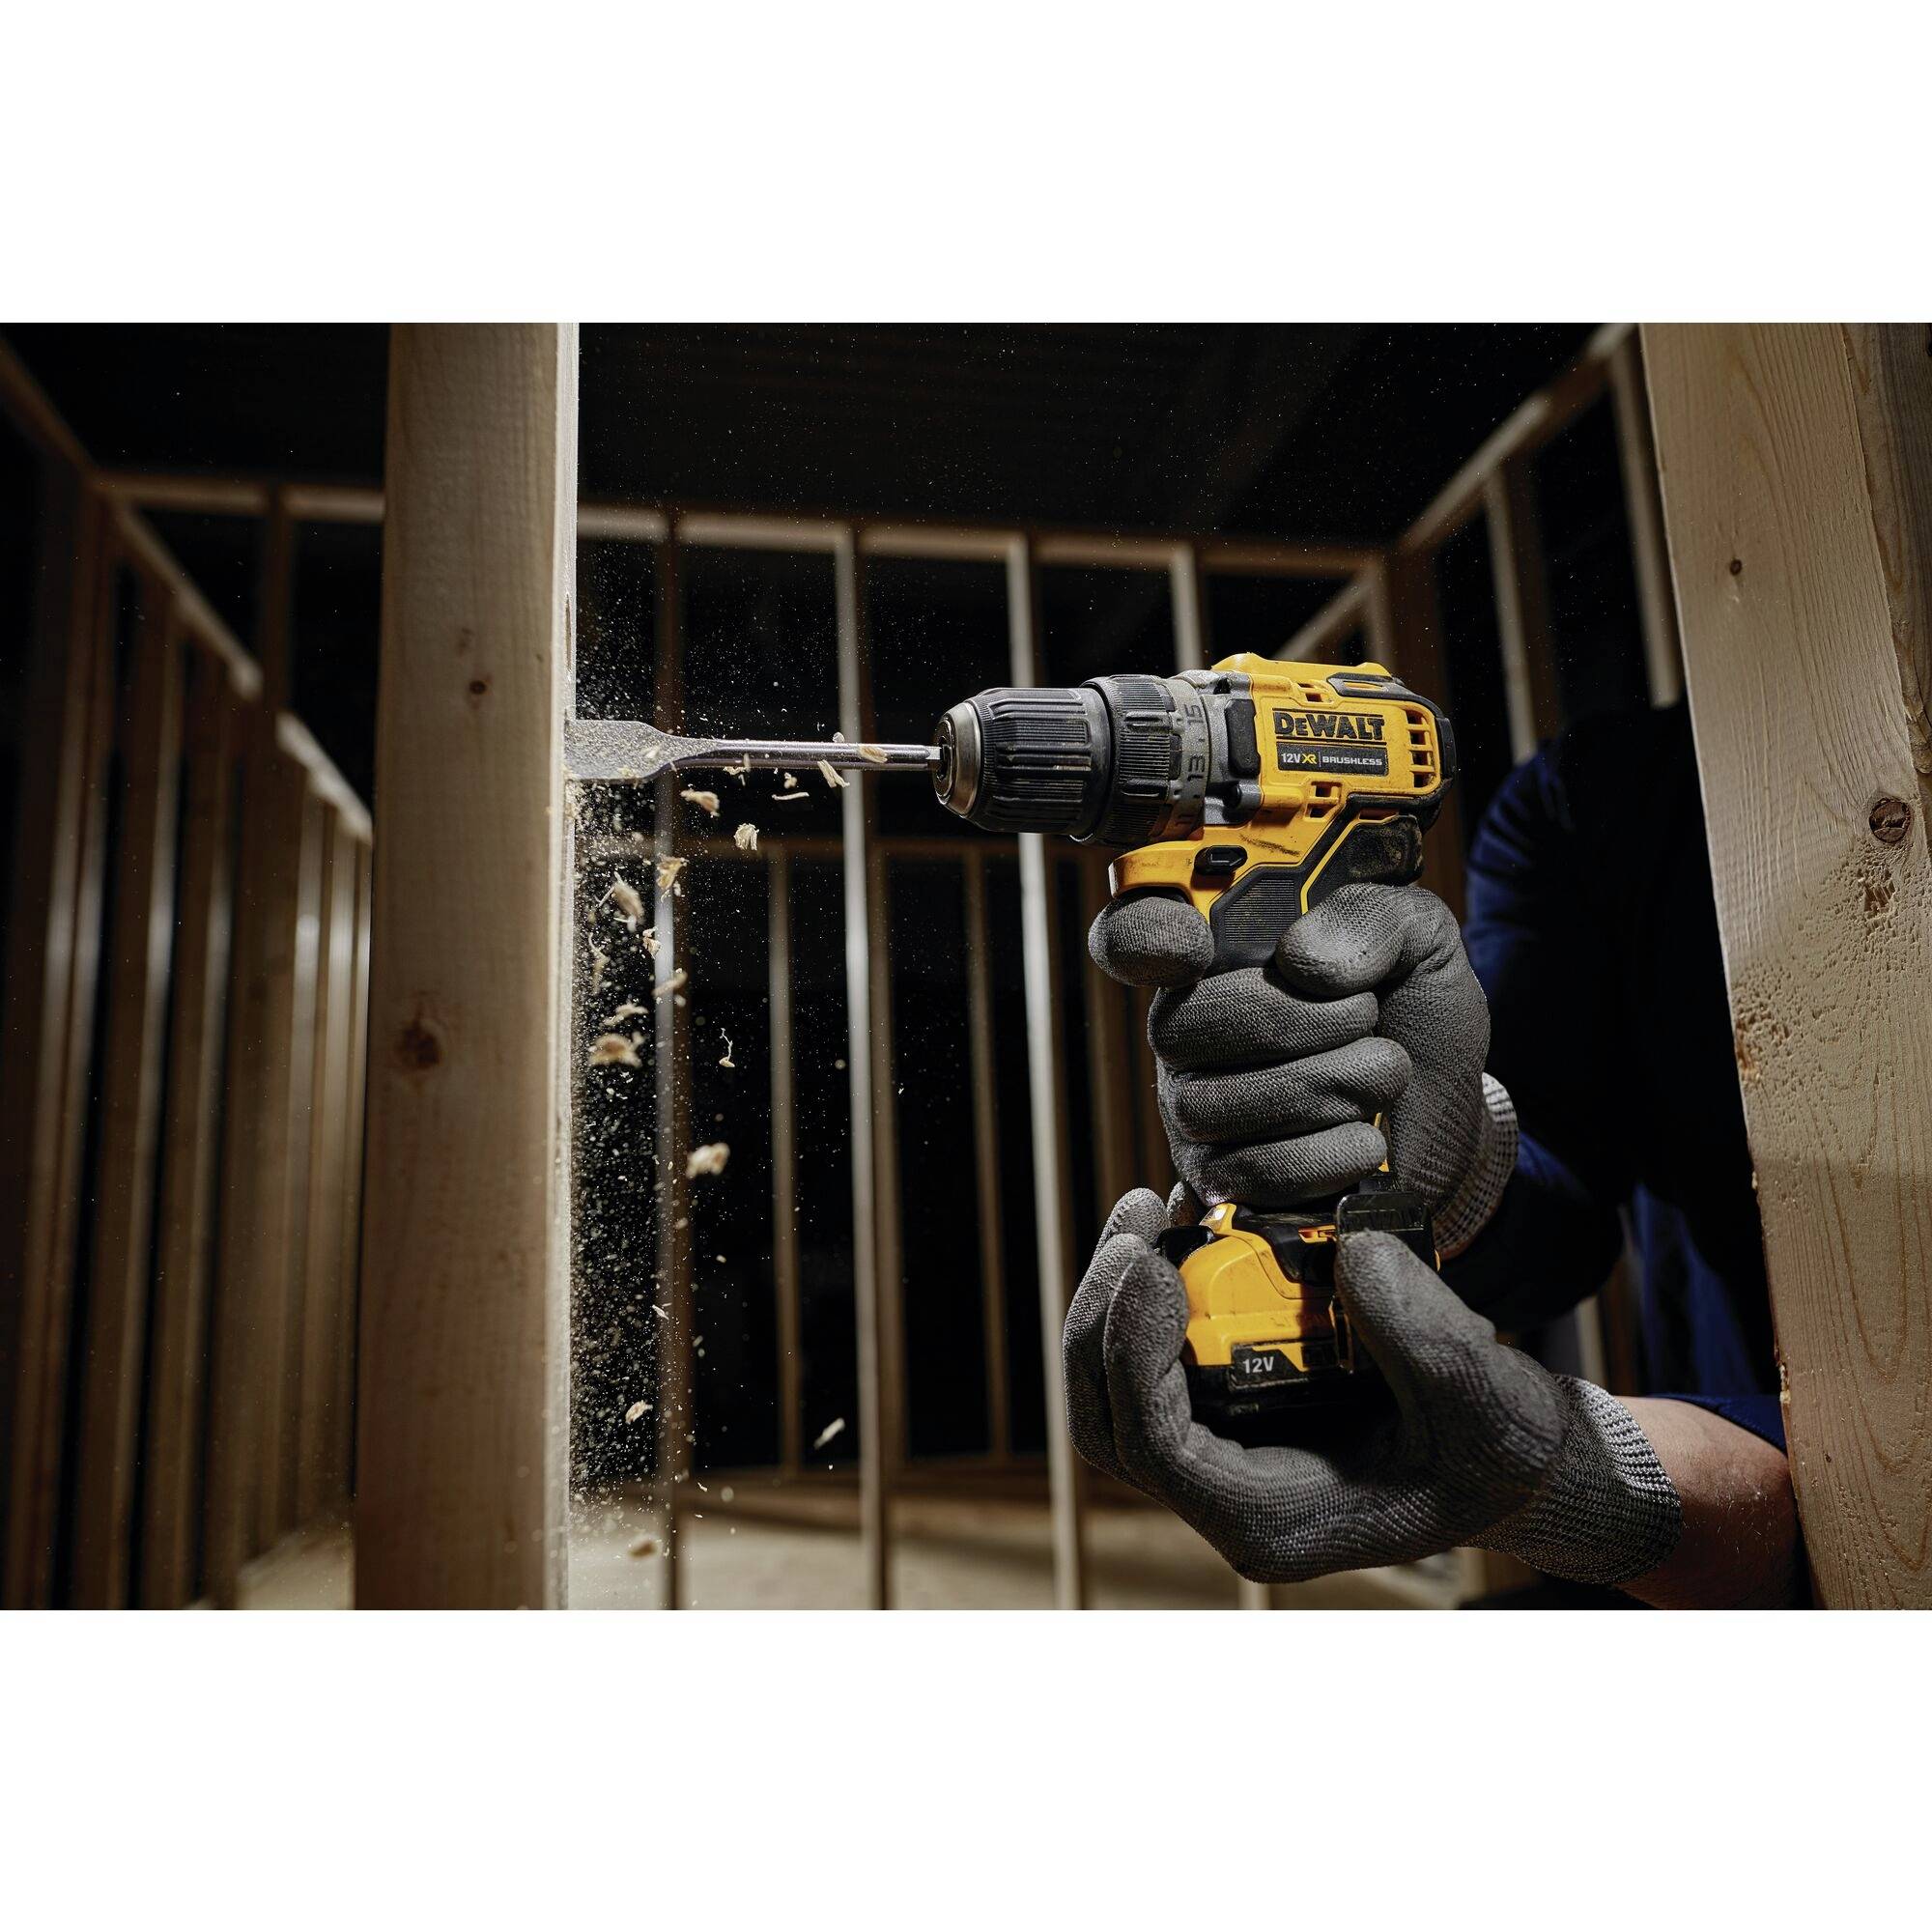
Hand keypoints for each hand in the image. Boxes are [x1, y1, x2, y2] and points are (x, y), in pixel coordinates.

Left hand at [1063, 1190, 1680, 1586]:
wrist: (1511, 1456)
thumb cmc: (1499, 1451)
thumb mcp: (1487, 1403)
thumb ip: (1428, 1339)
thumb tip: (1354, 1252)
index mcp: (1269, 1520)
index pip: (1155, 1449)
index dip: (1134, 1356)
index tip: (1152, 1267)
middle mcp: (1225, 1495)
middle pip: (1108, 1419)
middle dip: (1102, 1316)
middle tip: (1133, 1223)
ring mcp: (1216, 1452)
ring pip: (1116, 1386)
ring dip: (1115, 1295)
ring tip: (1146, 1209)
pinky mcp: (1223, 1405)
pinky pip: (1155, 1353)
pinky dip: (1151, 1290)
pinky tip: (1179, 1221)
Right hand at [1089, 883, 1514, 1253]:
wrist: (1448, 1117)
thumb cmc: (1415, 1017)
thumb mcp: (1418, 939)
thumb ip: (1371, 917)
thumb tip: (1301, 959)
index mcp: (1219, 954)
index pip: (1132, 933)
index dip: (1143, 937)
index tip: (1194, 947)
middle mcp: (1189, 1028)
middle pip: (1182, 1026)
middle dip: (1297, 1022)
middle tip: (1367, 1017)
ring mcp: (1194, 1109)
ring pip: (1215, 1106)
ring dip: (1325, 1088)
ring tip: (1379, 1077)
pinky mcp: (1222, 1183)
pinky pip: (1248, 1171)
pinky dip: (1326, 1155)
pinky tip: (1366, 1138)